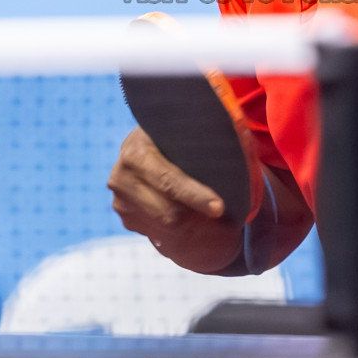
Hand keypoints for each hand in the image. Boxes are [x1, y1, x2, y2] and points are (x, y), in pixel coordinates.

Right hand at [107, 126, 241, 271]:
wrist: (147, 143)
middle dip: (197, 214)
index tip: (219, 208)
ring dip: (189, 223)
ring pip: (164, 226)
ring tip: (207, 210)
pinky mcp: (125, 216)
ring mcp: (120, 200)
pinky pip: (157, 233)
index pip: (168, 180)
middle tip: (222, 213)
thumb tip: (237, 124)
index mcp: (136, 151)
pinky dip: (178, 228)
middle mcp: (121, 176)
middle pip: (167, 212)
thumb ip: (212, 126)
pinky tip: (187, 211)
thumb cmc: (176, 134)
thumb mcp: (187, 125)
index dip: (195, 195)